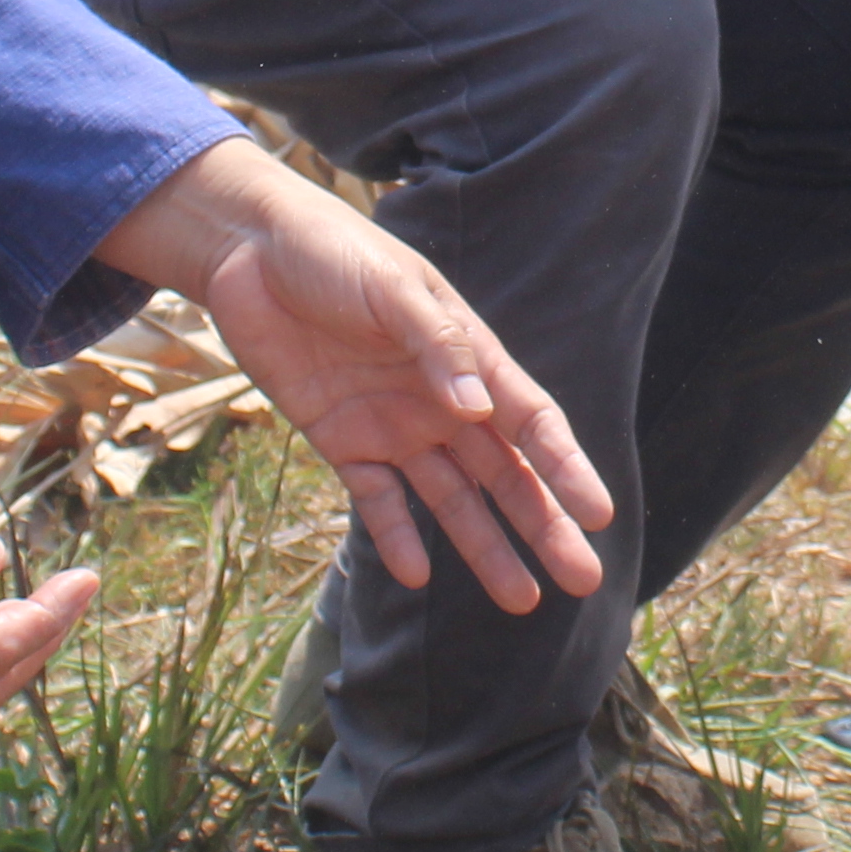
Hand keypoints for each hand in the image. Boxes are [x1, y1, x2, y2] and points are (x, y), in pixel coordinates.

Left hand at [99, 140, 612, 612]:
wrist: (250, 252)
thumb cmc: (334, 252)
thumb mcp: (392, 288)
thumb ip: (436, 346)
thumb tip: (479, 410)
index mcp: (468, 358)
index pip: (530, 424)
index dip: (565, 469)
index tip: (599, 515)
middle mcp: (441, 402)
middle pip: (504, 475)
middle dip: (543, 525)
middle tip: (582, 578)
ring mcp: (394, 426)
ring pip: (452, 500)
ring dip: (484, 547)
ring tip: (519, 599)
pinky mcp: (343, 441)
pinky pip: (378, 500)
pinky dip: (397, 536)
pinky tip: (417, 574)